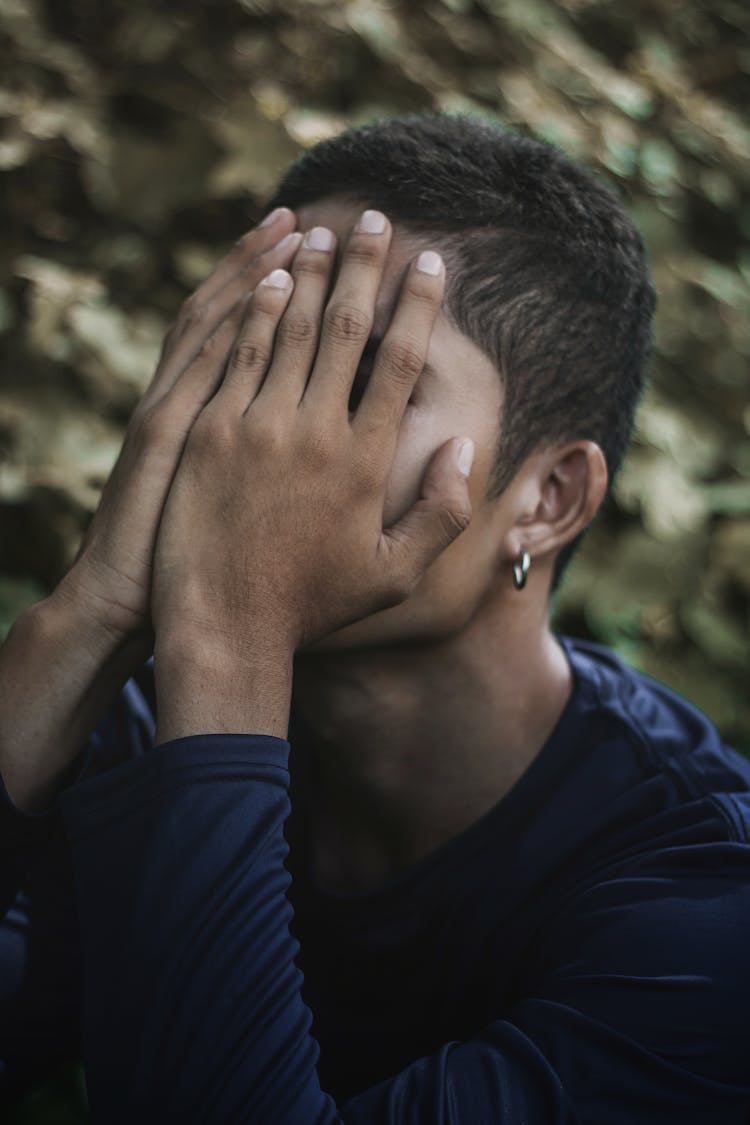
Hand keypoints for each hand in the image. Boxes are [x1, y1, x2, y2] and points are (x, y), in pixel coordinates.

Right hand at [61, 209, 301, 639]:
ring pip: (221, 323)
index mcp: (204, 415)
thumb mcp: (208, 496)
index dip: (271, 286)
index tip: (310, 248)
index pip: (244, 334)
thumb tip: (292, 423)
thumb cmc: (181, 563)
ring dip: (261, 273)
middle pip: (236, 312)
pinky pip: (210, 363)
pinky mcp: (170, 431)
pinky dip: (239, 320)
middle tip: (313, 217)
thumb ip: (238, 452)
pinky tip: (273, 286)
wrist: (128, 599)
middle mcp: (189, 398)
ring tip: (301, 228)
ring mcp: (178, 409)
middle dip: (274, 261)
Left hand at [152, 211, 473, 662]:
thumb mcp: (396, 576)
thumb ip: (442, 511)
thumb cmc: (313, 603)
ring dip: (312, 275)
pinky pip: (239, 354)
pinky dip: (258, 311)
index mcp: (366, 461)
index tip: (429, 263)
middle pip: (348, 329)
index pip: (400, 362)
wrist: (225, 625)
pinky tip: (271, 278)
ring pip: (292, 330)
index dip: (418, 305)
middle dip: (366, 267)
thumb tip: (466, 445)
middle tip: (377, 219)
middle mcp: (316, 432)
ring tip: (325, 232)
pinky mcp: (207, 432)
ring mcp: (257, 427)